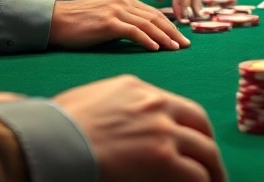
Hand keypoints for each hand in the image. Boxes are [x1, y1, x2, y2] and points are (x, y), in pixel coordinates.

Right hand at [49, 0, 191, 50]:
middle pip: (156, 17)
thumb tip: (143, 37)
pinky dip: (147, 40)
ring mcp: (116, 11)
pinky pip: (133, 31)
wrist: (55, 20)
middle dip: (173, 32)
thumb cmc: (79, 25)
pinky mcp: (108, 23)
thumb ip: (124, 23)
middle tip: (186, 45)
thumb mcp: (106, 19)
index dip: (170, 26)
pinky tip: (155, 49)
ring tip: (175, 48)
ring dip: (164, 37)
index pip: (154, 13)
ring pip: (148, 24)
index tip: (181, 38)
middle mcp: (124, 2)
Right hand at [53, 75, 224, 181]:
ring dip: (212, 170)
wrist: (51, 141)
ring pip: (204, 151)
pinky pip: (195, 174)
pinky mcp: (163, 158)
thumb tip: (119, 122)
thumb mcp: (92, 100)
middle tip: (211, 163)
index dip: (190, 126)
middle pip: (199, 125)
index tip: (194, 139)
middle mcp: (157, 105)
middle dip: (207, 145)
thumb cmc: (57, 127)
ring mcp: (163, 131)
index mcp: (139, 89)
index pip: (177, 106)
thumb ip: (116, 105)